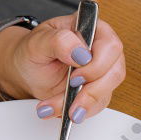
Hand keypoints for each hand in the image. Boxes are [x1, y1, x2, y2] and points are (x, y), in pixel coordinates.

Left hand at [0, 14, 125, 122]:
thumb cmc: (32, 52)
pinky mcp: (97, 91)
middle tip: (69, 93)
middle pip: (114, 72)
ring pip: (107, 92)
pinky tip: (61, 110)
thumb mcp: (37, 42)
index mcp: (91, 29)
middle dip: (91, 90)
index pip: (110, 46)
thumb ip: (59, 41)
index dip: (97, 64)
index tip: (75, 77)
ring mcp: (101, 72)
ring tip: (56, 107)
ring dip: (82, 104)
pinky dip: (78, 110)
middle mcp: (101, 50)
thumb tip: (81, 52)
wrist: (26, 71)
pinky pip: (97, 105)